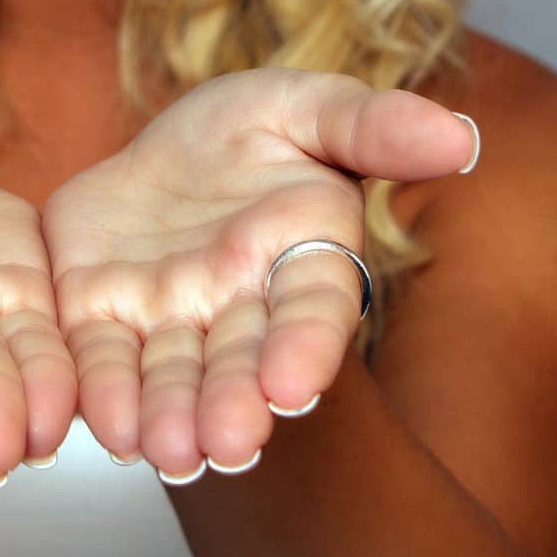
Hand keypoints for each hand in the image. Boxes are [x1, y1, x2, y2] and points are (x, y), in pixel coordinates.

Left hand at [40, 67, 477, 479]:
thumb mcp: (307, 107)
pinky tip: (104, 424)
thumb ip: (371, 125)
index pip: (314, 308)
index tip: (294, 385)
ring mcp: (169, 318)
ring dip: (167, 416)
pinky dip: (102, 392)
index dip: (306, 347)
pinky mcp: (100, 316)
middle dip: (233, 403)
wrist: (165, 152)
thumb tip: (456, 135)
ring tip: (162, 449)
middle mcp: (238, 305)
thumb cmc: (251, 132)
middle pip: (241, 362)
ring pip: (171, 376)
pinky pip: (100, 358)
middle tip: (224, 444)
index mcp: (301, 257)